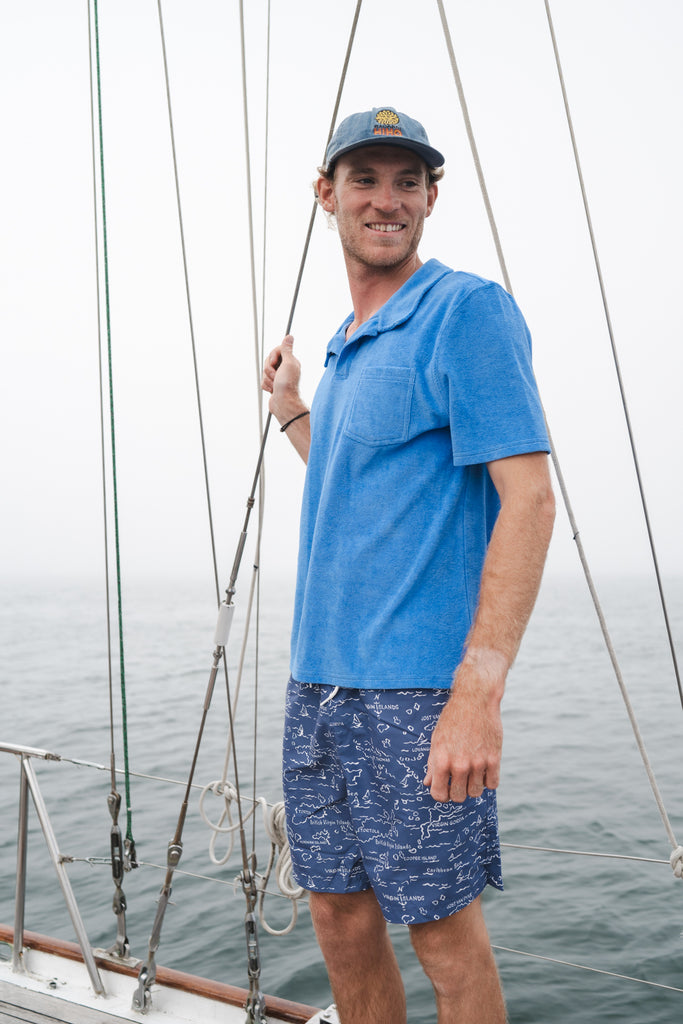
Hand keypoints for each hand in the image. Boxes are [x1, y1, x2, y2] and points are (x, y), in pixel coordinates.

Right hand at [262, 335, 309, 461]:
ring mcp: (279, 377)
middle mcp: (286, 368)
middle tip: (276, 376)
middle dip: (269, 369)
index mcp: (291, 361)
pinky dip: (266, 386)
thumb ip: (287, 349)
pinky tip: (273, 390)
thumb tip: (289, 336)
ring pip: (265, 372)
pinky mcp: (273, 385)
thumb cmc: (287, 385)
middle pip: (269, 361)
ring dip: (268, 379)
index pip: (277, 350)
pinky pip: (264, 381)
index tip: (275, 363)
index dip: (273, 356)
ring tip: (275, 385)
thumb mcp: (289, 363)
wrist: (283, 404)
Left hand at [423, 649, 505, 802]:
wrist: (475, 699)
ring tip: (471, 773)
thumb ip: (432, 763)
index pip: (439, 795)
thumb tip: (428, 783)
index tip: (445, 787)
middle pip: (458, 797)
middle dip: (457, 791)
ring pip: (476, 792)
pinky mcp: (494, 758)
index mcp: (441, 760)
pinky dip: (488, 780)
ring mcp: (478, 763)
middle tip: (458, 780)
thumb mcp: (437, 739)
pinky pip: (492, 784)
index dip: (441, 794)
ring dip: (473, 786)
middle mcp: (459, 764)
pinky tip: (484, 769)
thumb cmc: (453, 718)